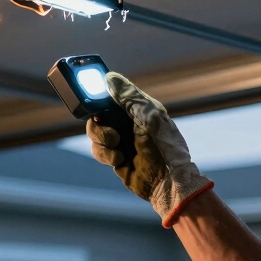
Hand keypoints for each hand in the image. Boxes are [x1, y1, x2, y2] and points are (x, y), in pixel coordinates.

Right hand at [87, 72, 212, 226]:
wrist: (166, 182)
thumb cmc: (164, 147)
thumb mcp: (149, 117)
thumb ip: (129, 97)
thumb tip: (110, 78)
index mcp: (138, 107)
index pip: (113, 93)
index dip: (101, 94)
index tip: (94, 99)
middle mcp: (127, 121)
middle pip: (97, 112)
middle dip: (99, 122)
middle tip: (108, 129)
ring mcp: (120, 139)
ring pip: (94, 132)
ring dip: (102, 139)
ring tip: (117, 146)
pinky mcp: (114, 156)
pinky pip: (98, 150)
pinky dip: (105, 154)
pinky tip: (119, 158)